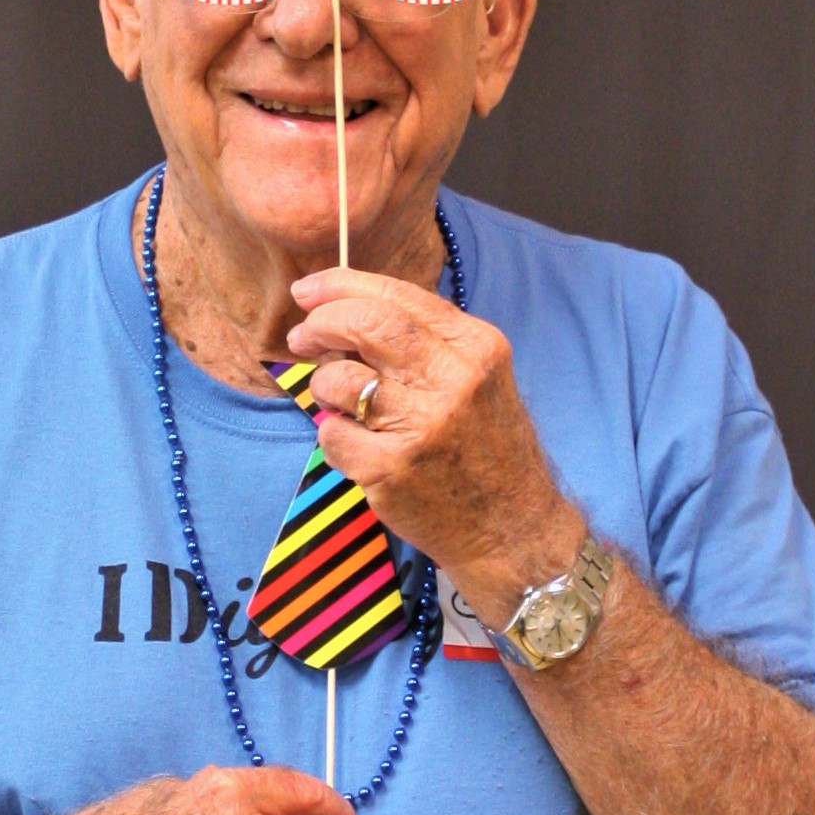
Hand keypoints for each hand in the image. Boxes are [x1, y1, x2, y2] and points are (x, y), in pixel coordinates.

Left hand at [286, 269, 583, 629]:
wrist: (512, 529)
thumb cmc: (488, 448)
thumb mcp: (480, 377)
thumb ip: (427, 340)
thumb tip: (349, 308)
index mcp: (476, 347)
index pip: (397, 296)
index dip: (341, 285)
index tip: (309, 290)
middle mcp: (453, 380)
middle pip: (365, 324)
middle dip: (321, 322)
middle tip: (302, 335)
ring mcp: (422, 426)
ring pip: (340, 378)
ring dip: (324, 383)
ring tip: (336, 398)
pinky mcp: (393, 469)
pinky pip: (333, 434)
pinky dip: (333, 434)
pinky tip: (354, 443)